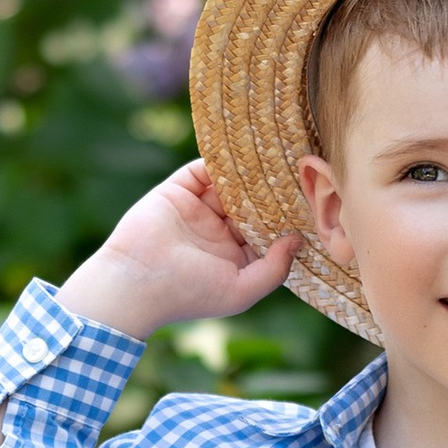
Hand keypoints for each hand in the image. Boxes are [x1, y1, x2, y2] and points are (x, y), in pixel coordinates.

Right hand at [58, 161, 298, 340]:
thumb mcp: (241, 291)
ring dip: (250, 172)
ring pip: (231, 184)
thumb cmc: (189, 294)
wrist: (135, 282)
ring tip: (277, 157)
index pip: (267, 231)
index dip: (287, 219)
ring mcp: (198, 210)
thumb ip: (273, 269)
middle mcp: (218, 232)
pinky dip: (221, 160)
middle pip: (252, 204)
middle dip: (273, 191)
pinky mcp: (178, 191)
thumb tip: (297, 240)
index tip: (312, 203)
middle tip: (302, 171)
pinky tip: (244, 153)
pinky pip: (203, 169)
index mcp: (234, 257)